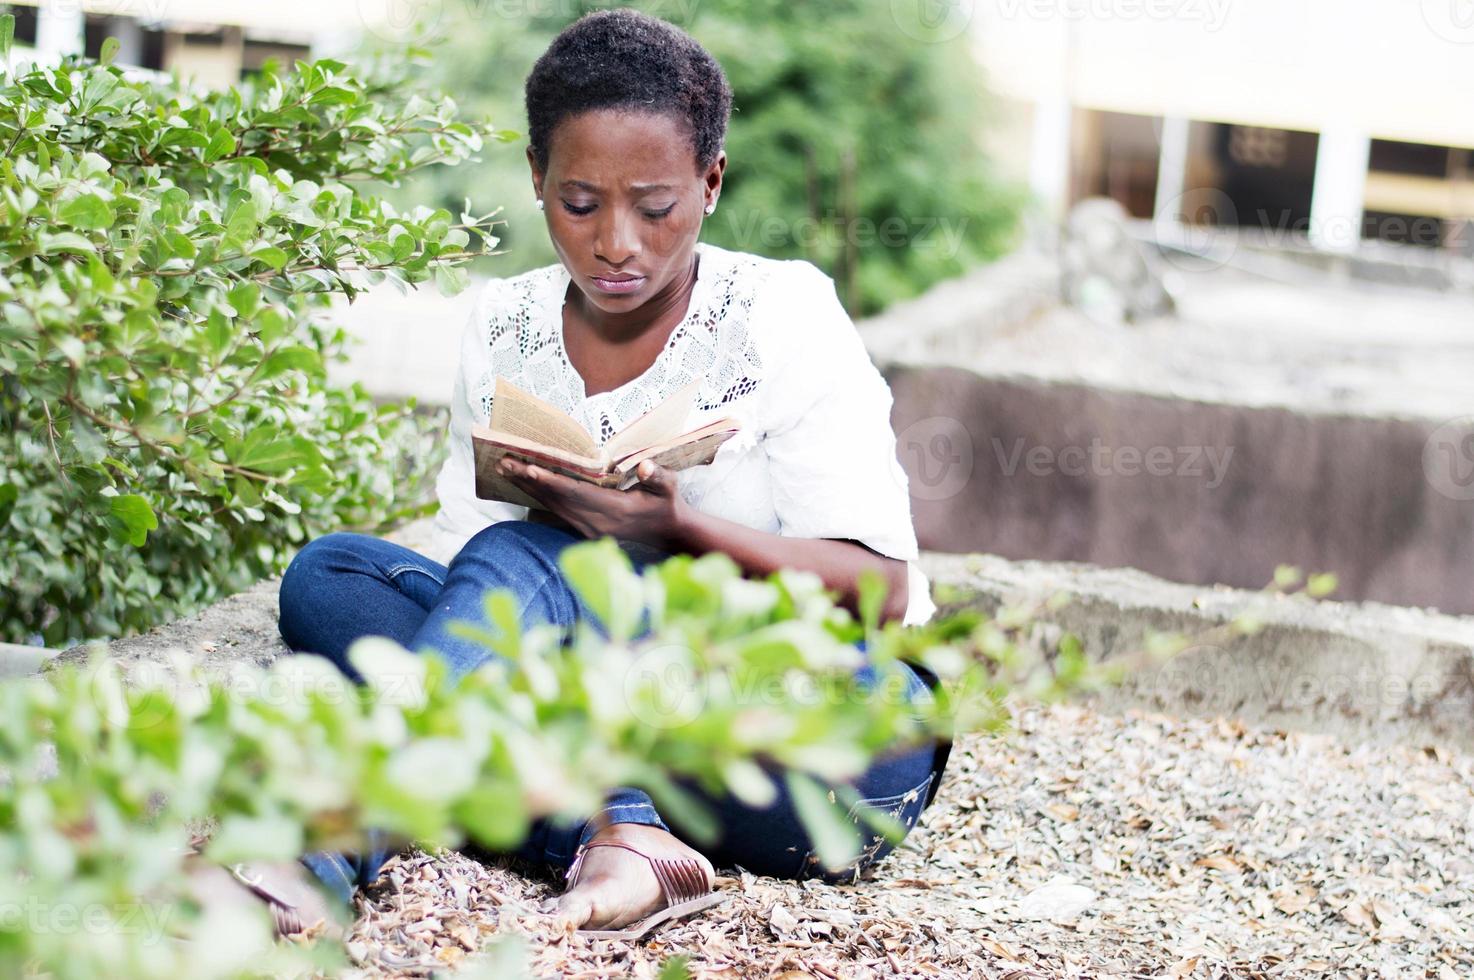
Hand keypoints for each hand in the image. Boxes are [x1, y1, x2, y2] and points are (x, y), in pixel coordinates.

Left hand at [496, 457, 687, 549]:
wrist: (668, 534)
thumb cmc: (668, 505)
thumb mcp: (670, 487)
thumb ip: (658, 477)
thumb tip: (644, 468)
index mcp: (615, 511)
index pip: (576, 493)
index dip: (552, 481)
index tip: (529, 468)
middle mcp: (596, 523)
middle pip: (556, 499)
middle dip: (529, 480)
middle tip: (504, 462)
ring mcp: (588, 528)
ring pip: (552, 506)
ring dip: (529, 487)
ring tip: (506, 469)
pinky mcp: (584, 529)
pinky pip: (557, 510)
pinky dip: (540, 495)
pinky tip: (526, 483)